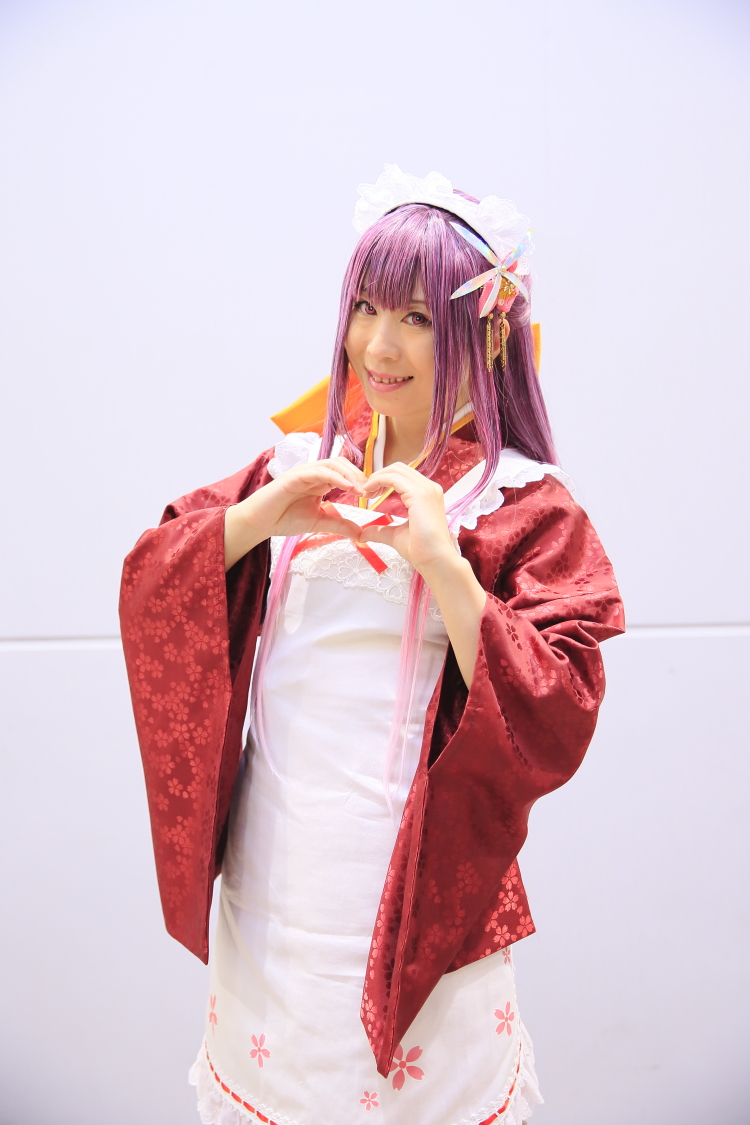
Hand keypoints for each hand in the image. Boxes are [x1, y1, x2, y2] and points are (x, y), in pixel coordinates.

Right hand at [224, 457, 365, 569]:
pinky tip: (347, 487)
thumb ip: (338, 525)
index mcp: (321, 481)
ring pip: (333, 464)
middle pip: (343, 464)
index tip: (374, 495)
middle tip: (371, 491)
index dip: (361, 481)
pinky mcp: (295, 475)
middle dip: (359, 475)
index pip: (346, 473)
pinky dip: (336, 476)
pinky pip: (320, 471)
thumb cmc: (284, 518)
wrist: (260, 522)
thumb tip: (360, 533)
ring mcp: (305, 472)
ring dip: (350, 475)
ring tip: (362, 489)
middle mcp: (314, 473)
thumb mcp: (318, 522)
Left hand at [357, 462, 456, 580]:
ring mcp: (426, 489)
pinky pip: (393, 478)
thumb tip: (363, 533)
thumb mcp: (395, 535)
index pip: (403, 476)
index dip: (384, 479)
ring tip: (366, 491)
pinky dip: (378, 481)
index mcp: (427, 494)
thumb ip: (380, 530)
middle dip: (379, 475)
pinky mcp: (419, 494)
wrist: (434, 560)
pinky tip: (369, 492)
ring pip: (396, 470)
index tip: (370, 493)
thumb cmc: (421, 550)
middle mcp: (429, 488)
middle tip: (366, 491)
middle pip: (399, 468)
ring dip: (377, 477)